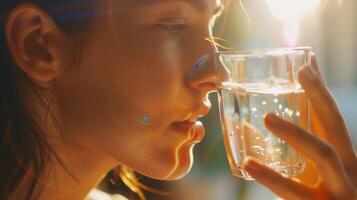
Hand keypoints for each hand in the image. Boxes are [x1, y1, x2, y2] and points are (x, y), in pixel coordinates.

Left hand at [243, 56, 356, 199]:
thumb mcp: (317, 177)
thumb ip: (299, 156)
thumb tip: (268, 127)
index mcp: (343, 160)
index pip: (333, 120)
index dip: (321, 93)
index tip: (308, 65)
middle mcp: (348, 171)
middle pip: (337, 127)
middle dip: (322, 97)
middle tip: (303, 72)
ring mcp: (340, 191)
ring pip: (323, 156)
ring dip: (297, 134)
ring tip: (268, 118)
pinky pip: (296, 193)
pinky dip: (272, 178)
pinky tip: (250, 164)